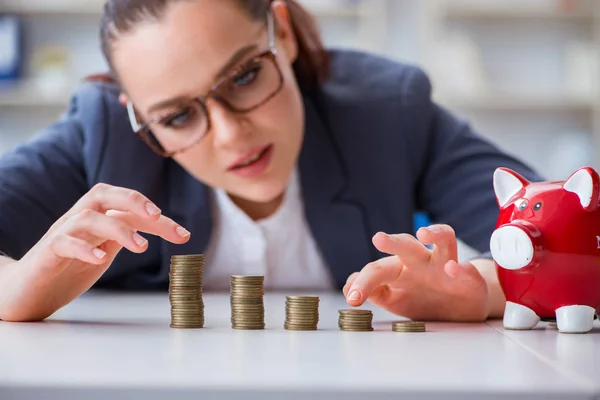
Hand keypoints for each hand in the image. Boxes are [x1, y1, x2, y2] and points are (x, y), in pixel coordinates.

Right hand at [6, 184, 189, 320]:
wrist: (24, 292)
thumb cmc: (66, 269)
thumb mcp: (103, 251)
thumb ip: (123, 236)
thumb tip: (156, 229)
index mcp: (96, 219)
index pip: (129, 209)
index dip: (159, 219)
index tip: (185, 235)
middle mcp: (78, 220)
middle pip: (103, 194)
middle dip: (133, 200)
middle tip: (157, 215)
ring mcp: (61, 234)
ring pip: (87, 216)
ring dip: (117, 228)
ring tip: (141, 247)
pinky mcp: (46, 253)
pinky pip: (63, 242)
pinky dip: (84, 248)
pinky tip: (101, 259)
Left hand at [343, 225, 489, 321]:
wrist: (459, 310)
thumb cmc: (423, 299)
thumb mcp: (395, 299)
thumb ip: (374, 291)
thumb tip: (349, 287)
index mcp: (399, 269)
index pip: (377, 269)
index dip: (363, 283)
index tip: (353, 299)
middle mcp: (420, 262)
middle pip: (406, 246)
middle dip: (392, 242)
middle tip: (378, 238)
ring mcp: (445, 265)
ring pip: (443, 241)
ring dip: (434, 233)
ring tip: (423, 233)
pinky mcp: (469, 278)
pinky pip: (466, 269)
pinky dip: (461, 268)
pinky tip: (452, 268)